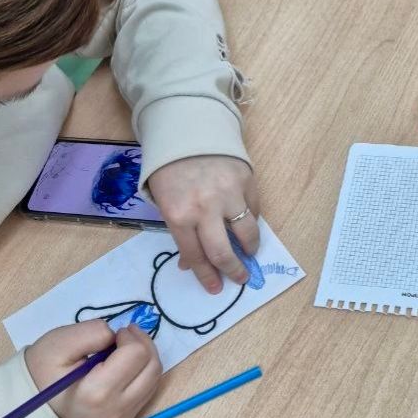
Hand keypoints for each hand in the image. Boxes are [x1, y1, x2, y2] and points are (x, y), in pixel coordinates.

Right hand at [25, 320, 161, 417]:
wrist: (32, 409)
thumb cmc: (42, 374)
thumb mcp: (57, 343)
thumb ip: (90, 333)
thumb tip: (116, 335)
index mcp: (96, 394)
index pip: (136, 355)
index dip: (129, 336)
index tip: (115, 332)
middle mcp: (115, 412)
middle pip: (152, 368)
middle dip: (143, 344)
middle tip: (124, 334)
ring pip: (154, 380)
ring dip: (145, 357)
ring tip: (124, 348)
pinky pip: (146, 392)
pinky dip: (141, 373)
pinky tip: (123, 366)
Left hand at [147, 155, 259, 293]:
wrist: (187, 129)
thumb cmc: (170, 169)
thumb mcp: (164, 201)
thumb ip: (178, 231)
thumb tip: (191, 264)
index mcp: (179, 215)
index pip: (196, 256)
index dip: (206, 276)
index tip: (216, 288)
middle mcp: (205, 208)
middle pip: (222, 252)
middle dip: (233, 272)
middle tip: (239, 278)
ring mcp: (228, 194)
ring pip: (246, 233)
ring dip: (250, 249)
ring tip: (250, 254)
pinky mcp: (246, 181)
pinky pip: (254, 210)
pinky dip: (252, 221)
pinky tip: (248, 226)